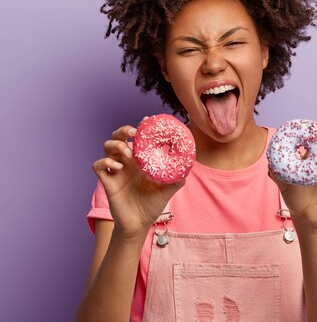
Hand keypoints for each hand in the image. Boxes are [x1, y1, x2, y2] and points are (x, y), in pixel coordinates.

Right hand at [92, 120, 184, 239]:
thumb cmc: (153, 205)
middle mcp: (127, 162)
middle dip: (123, 130)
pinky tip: (118, 168)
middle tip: (133, 133)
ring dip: (116, 145)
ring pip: (107, 147)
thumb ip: (178, 178)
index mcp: (141, 160)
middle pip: (118, 137)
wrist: (139, 224)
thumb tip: (188, 166)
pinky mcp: (107, 182)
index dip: (141, 127)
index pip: (137, 138)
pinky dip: (105, 162)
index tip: (147, 120)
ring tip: (128, 154)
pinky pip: (98, 166)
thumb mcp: (169, 189)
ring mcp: (116, 171)